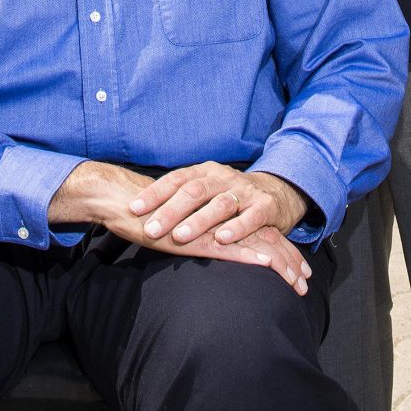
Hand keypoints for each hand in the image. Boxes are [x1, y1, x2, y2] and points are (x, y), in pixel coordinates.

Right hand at [49, 161, 312, 294]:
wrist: (123, 201)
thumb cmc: (148, 217)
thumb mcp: (181, 229)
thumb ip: (201, 236)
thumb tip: (214, 251)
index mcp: (221, 213)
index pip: (260, 232)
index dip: (281, 251)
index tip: (298, 270)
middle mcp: (222, 215)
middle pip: (266, 237)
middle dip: (289, 260)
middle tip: (305, 280)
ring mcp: (211, 225)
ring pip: (256, 243)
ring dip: (280, 263)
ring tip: (297, 282)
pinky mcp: (198, 237)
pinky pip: (231, 247)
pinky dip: (252, 257)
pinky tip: (269, 267)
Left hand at [130, 162, 306, 250]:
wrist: (277, 192)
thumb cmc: (230, 196)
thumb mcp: (206, 190)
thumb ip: (180, 198)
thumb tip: (139, 209)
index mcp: (205, 172)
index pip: (175, 179)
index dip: (154, 193)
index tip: (133, 208)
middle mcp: (223, 177)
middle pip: (194, 191)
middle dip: (170, 211)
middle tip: (151, 229)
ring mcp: (245, 191)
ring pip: (219, 204)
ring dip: (198, 221)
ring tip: (180, 236)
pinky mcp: (265, 206)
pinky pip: (251, 217)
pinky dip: (237, 227)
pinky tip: (223, 239)